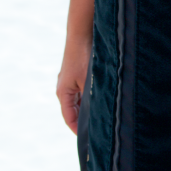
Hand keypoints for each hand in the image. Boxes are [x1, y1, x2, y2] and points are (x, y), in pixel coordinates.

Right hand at [56, 0, 93, 133]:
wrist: (83, 29)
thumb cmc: (84, 55)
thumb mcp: (89, 81)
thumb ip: (93, 99)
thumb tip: (101, 117)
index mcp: (64, 93)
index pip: (70, 120)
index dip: (80, 132)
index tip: (92, 141)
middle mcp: (65, 87)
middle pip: (76, 111)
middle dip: (87, 121)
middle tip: (102, 131)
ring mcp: (71, 79)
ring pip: (82, 100)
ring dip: (92, 107)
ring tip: (106, 116)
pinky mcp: (78, 71)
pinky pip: (85, 89)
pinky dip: (93, 95)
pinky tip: (106, 96)